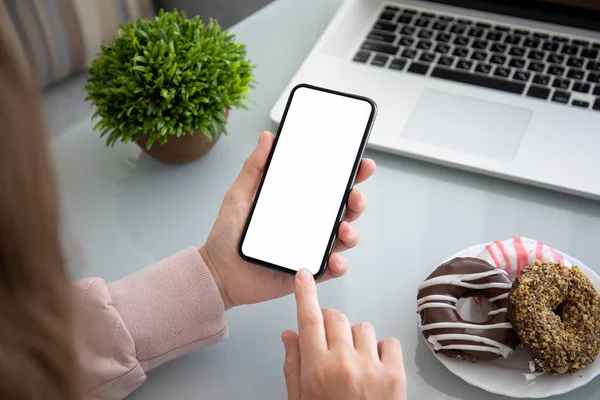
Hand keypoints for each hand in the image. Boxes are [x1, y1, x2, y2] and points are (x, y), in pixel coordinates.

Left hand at [199, 131, 375, 309]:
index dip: (350, 174)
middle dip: (357, 201)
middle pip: (345, 210)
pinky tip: (334, 258)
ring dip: (352, 232)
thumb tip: (268, 138)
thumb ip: (255, 167)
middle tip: (354, 195)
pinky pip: (332, 268)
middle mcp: (310, 223)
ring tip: (343, 228)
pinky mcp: (308, 270)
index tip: (361, 164)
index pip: (330, 185)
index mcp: (298, 203)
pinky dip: (339, 264)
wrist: (219, 272)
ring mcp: (311, 247)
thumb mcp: (240, 195)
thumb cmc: (228, 235)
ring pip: (345, 238)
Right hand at [282, 269, 406, 399]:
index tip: (304, 276)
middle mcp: (344, 363)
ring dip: (356, 339)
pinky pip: (389, 341)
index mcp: (317, 369)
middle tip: (331, 344)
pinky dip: (382, 350)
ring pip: (362, 327)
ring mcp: (372, 368)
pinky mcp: (395, 375)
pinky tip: (374, 368)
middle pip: (336, 317)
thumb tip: (289, 335)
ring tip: (355, 363)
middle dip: (331, 325)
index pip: (308, 319)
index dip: (305, 294)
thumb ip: (293, 365)